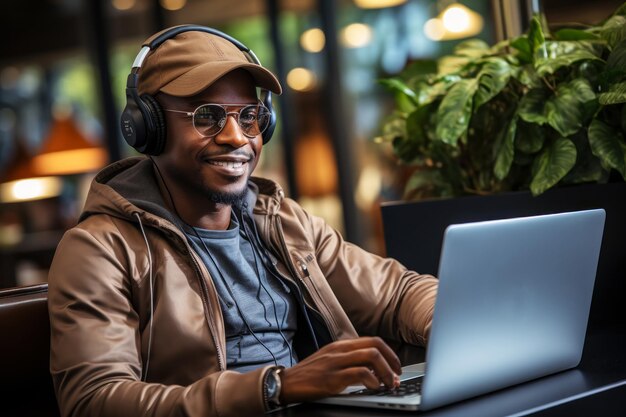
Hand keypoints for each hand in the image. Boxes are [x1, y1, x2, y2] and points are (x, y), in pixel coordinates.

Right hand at [279, 336, 401, 403]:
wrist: (286, 383)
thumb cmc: (309, 374)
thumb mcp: (330, 361)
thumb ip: (349, 360)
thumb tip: (373, 369)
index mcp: (341, 345)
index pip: (372, 340)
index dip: (389, 353)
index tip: (396, 367)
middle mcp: (340, 350)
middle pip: (375, 346)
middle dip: (392, 361)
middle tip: (396, 376)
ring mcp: (336, 362)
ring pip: (371, 357)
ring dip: (386, 372)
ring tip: (389, 384)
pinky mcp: (332, 378)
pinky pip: (359, 373)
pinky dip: (372, 380)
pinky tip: (374, 387)